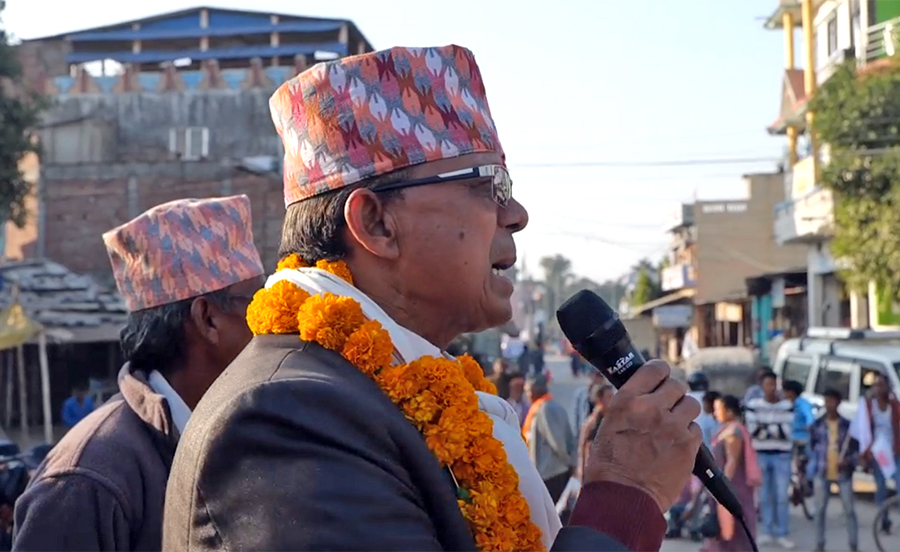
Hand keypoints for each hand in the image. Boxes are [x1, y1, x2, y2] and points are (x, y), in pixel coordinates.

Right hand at [581, 360, 701, 512]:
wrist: (623, 498)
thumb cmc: (609, 465)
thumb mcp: (609, 424)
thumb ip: (629, 406)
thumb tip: (644, 396)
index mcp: (627, 400)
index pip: (654, 368)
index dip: (660, 372)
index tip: (660, 378)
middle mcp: (651, 409)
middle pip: (677, 385)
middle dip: (673, 393)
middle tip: (667, 405)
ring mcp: (673, 427)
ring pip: (692, 404)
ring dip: (684, 412)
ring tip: (673, 426)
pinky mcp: (688, 446)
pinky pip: (696, 429)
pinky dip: (688, 435)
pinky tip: (675, 446)